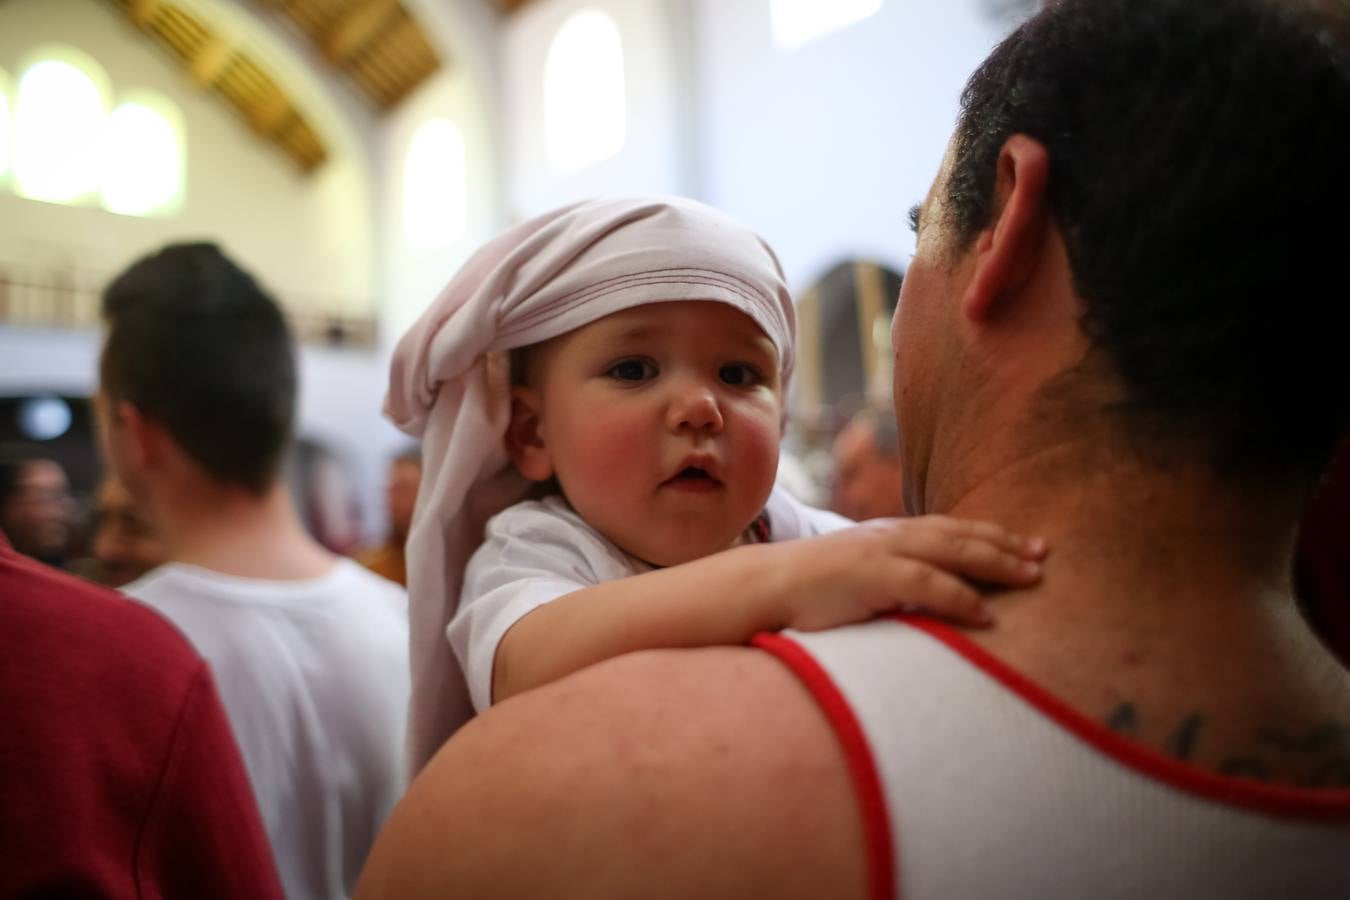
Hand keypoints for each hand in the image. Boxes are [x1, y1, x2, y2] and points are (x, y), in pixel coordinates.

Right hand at [772, 516, 1046, 630]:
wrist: (764, 586)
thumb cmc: (809, 590)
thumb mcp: (859, 576)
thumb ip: (891, 579)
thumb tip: (922, 596)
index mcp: (888, 534)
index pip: (950, 528)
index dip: (991, 535)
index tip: (1028, 544)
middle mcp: (890, 535)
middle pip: (960, 534)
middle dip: (1006, 543)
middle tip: (1045, 554)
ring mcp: (881, 552)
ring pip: (952, 551)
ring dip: (996, 563)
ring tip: (1032, 577)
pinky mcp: (871, 575)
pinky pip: (927, 584)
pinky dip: (960, 597)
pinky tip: (986, 613)